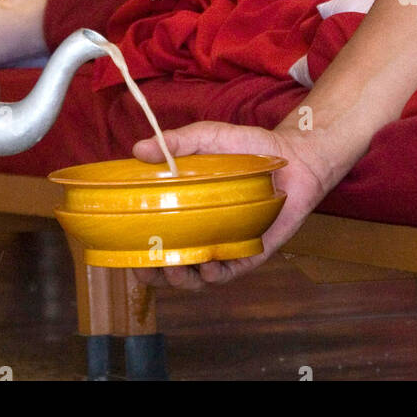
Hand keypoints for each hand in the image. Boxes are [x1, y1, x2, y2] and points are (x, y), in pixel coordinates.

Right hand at [132, 119, 332, 290]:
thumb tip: (137, 150)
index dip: (137, 248)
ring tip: (175, 269)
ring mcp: (225, 244)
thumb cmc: (248, 147)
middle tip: (146, 267)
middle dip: (155, 273)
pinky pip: (230, 272)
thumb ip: (175, 143)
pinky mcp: (250, 253)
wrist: (294, 157)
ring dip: (182, 277)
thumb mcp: (208, 138)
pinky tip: (208, 265)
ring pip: (198, 275)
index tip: (123, 252)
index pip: (155, 234)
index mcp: (186, 208)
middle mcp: (202, 230)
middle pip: (171, 262)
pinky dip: (216, 274)